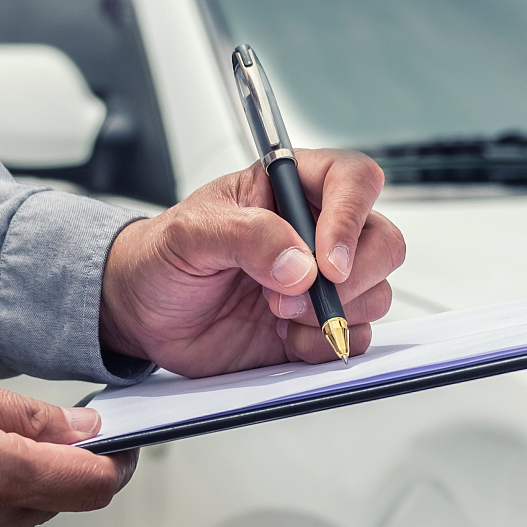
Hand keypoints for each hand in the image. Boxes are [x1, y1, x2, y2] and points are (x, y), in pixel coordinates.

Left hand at [100, 149, 406, 376]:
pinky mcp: (316, 326)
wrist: (143, 314)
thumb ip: (246, 237)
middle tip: (291, 297)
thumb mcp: (189, 234)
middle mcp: (315, 232)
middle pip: (382, 242)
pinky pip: (355, 337)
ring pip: (376, 293)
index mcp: (288, 188)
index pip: (353, 181)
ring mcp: (321, 282)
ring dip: (333, 314)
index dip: (352, 217)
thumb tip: (299, 263)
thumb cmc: (161, 258)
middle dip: (350, 277)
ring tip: (277, 315)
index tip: (325, 261)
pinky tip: (286, 340)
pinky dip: (326, 345)